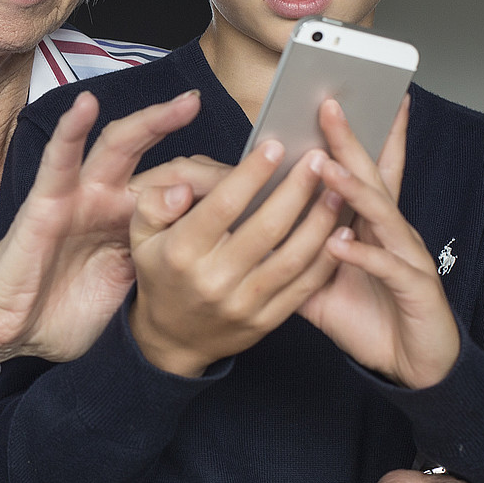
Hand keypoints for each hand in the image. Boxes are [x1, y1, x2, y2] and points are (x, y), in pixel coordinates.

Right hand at [0, 90, 208, 366]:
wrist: (13, 331)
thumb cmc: (68, 311)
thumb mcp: (129, 281)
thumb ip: (163, 254)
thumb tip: (217, 244)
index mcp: (131, 220)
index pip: (179, 185)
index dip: (218, 181)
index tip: (259, 178)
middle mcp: (107, 199)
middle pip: (155, 155)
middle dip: (190, 133)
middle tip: (227, 114)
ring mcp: (77, 196)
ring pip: (117, 146)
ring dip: (150, 122)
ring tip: (184, 104)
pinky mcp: (45, 203)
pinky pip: (59, 162)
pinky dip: (71, 132)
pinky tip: (86, 107)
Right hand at [128, 139, 344, 376]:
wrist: (173, 336)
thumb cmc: (164, 271)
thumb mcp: (141, 235)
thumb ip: (155, 203)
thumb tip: (181, 188)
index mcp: (183, 251)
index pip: (223, 205)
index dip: (251, 174)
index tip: (275, 146)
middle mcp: (214, 279)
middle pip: (266, 228)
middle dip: (296, 189)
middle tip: (317, 157)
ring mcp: (243, 303)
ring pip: (293, 258)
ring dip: (320, 221)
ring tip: (338, 188)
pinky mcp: (266, 321)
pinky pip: (303, 287)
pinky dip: (327, 258)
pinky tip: (342, 230)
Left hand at [299, 96, 460, 389]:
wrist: (414, 365)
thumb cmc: (369, 317)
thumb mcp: (318, 282)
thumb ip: (290, 253)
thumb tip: (248, 233)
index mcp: (369, 224)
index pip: (360, 170)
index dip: (350, 136)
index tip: (331, 100)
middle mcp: (391, 230)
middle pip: (370, 176)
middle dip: (350, 140)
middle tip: (328, 105)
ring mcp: (406, 254)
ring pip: (380, 212)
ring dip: (353, 188)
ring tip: (325, 166)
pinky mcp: (415, 286)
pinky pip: (386, 266)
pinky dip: (362, 254)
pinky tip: (338, 243)